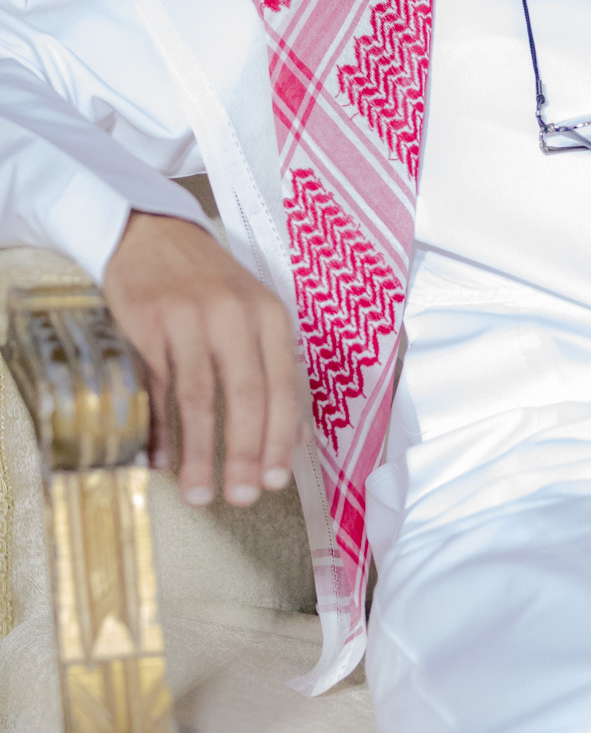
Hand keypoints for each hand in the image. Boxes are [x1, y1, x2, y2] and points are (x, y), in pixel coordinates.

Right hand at [103, 210, 302, 506]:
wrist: (151, 235)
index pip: (283, 386)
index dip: (280, 438)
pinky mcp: (147, 322)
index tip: (276, 480)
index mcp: (270, 316)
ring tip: (199, 494)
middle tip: (242, 497)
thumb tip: (299, 438)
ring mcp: (188, 317)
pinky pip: (156, 387)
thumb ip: (278, 370)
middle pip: (245, 395)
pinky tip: (161, 462)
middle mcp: (234, 315)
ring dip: (199, 453)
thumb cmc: (210, 285)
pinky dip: (158, 430)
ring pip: (198, 397)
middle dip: (244, 453)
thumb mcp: (255, 315)